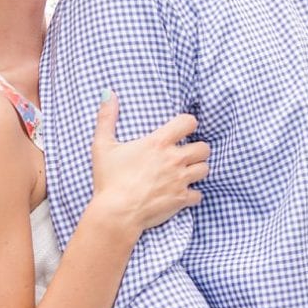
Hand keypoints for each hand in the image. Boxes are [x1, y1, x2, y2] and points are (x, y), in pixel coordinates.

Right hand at [89, 93, 208, 231]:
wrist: (116, 213)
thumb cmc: (109, 179)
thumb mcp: (103, 145)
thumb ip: (107, 118)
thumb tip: (108, 93)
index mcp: (159, 143)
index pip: (189, 122)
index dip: (188, 124)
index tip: (182, 130)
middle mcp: (175, 159)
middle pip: (204, 147)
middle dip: (197, 149)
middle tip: (185, 153)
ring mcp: (180, 180)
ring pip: (205, 169)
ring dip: (197, 169)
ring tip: (185, 171)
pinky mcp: (182, 199)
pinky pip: (198, 194)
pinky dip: (192, 194)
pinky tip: (181, 193)